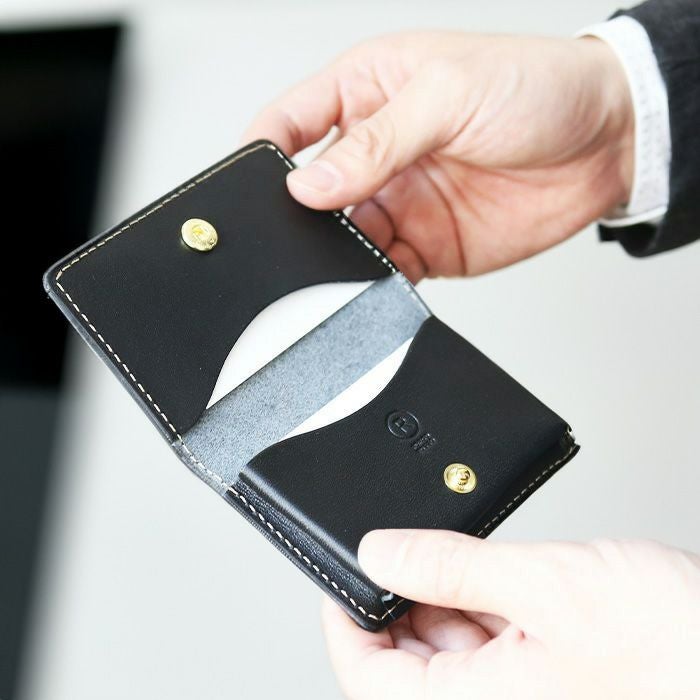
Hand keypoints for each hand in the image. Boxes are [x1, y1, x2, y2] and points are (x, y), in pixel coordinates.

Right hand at [243, 32, 633, 281]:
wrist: (607, 142)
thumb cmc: (536, 88)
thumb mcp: (449, 93)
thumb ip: (377, 140)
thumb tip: (310, 183)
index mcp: (366, 93)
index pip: (290, 122)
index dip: (262, 153)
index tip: (249, 187)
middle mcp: (374, 152)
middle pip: (309, 194)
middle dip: (294, 219)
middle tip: (294, 238)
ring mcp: (398, 202)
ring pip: (342, 240)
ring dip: (333, 259)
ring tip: (335, 267)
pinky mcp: (425, 246)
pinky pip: (383, 272)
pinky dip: (371, 286)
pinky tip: (371, 286)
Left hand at [322, 530, 699, 699]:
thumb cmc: (678, 645)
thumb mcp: (546, 588)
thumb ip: (452, 568)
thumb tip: (379, 554)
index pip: (375, 682)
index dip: (346, 629)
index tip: (339, 582)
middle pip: (412, 662)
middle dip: (398, 602)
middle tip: (399, 550)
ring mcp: (528, 689)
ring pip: (453, 645)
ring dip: (441, 595)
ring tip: (446, 550)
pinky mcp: (553, 666)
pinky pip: (493, 634)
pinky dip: (479, 597)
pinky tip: (484, 567)